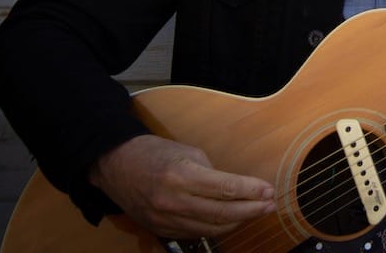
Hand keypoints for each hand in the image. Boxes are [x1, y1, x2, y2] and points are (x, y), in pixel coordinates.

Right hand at [88, 134, 275, 239]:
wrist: (115, 165)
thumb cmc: (153, 152)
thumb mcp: (187, 151)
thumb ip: (211, 172)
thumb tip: (236, 188)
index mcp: (181, 176)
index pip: (225, 189)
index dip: (251, 191)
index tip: (269, 190)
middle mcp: (173, 201)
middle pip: (222, 213)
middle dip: (252, 210)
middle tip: (270, 204)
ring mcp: (166, 219)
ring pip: (212, 228)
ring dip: (238, 221)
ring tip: (256, 211)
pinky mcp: (162, 229)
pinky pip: (197, 233)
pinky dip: (218, 227)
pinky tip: (232, 219)